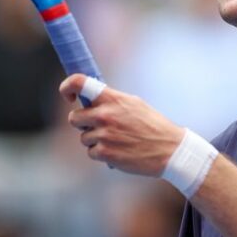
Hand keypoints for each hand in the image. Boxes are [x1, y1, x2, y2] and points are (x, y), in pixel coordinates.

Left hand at [59, 74, 183, 176]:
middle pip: (74, 117)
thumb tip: (90, 99)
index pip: (79, 82)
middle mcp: (105, 115)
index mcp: (112, 98)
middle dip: (82, 122)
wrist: (169, 150)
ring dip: (95, 140)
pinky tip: (118, 151)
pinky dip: (101, 153)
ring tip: (116, 140)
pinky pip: (91, 152)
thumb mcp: (134, 104)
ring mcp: (104, 134)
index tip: (68, 96)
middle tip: (97, 126)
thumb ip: (111, 100)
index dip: (67, 87)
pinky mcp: (105, 153)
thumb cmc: (153, 125)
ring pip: (83, 137)